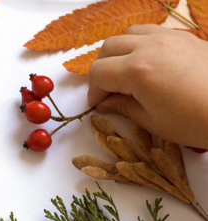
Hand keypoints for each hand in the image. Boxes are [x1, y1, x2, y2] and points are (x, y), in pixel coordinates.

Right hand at [88, 25, 207, 148]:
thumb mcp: (151, 121)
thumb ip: (123, 107)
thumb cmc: (193, 121)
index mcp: (137, 71)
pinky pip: (151, 32)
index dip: (93, 90)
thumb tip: (105, 103)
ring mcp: (168, 38)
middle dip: (101, 69)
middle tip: (106, 90)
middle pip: (108, 47)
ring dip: (119, 52)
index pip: (98, 72)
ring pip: (129, 34)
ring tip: (123, 74)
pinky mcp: (183, 37)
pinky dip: (139, 45)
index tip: (97, 103)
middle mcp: (149, 47)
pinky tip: (146, 65)